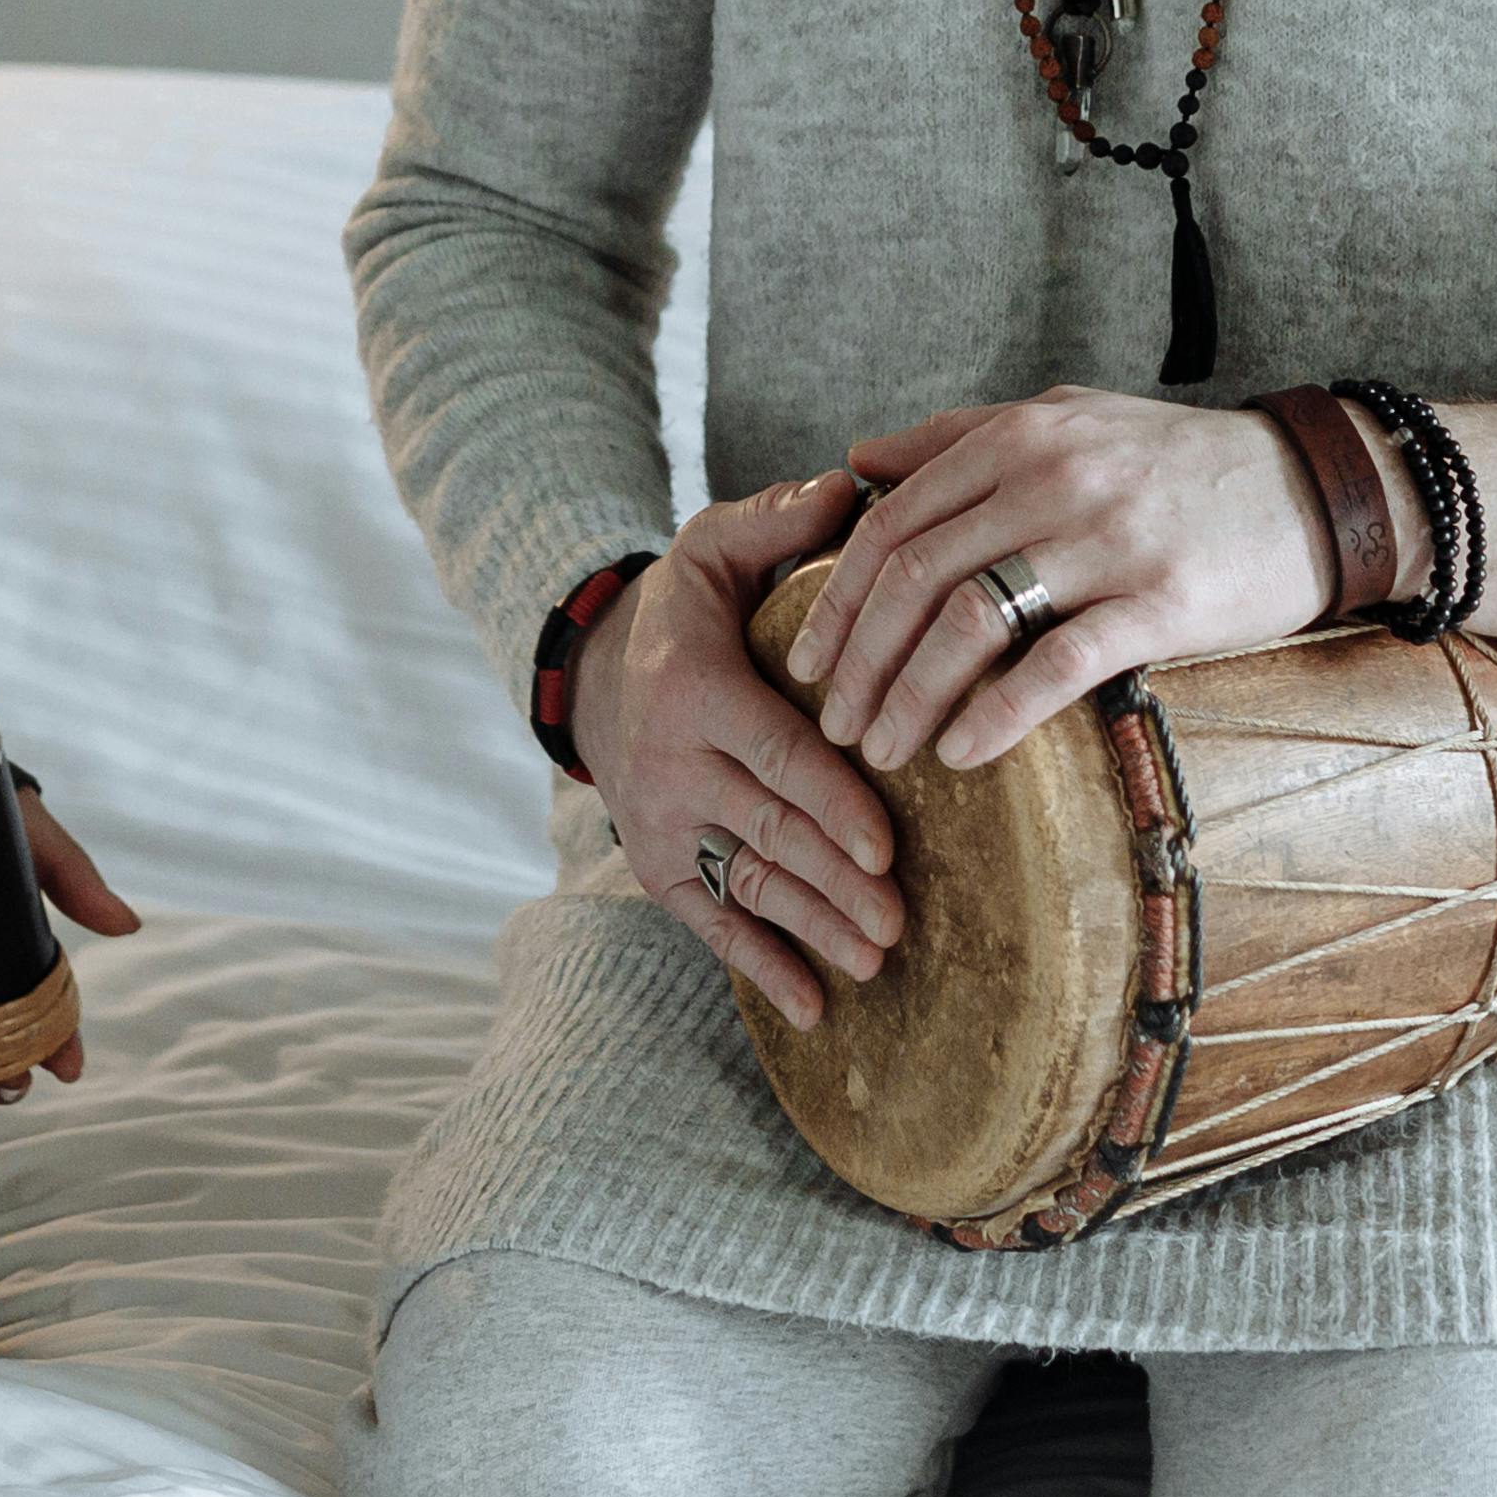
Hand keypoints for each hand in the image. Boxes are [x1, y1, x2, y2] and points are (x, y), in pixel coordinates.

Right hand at [586, 471, 905, 1026]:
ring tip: (875, 962)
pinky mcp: (656, 866)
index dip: (830, 802)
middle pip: (765, 832)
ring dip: (810, 931)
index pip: (771, 753)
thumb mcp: (714, 546)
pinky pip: (710, 922)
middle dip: (834, 882)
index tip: (887, 844)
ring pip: (744, 885)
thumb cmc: (687, 608)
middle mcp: (669, 765)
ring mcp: (659, 823)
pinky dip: (759, 968)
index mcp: (694, 690)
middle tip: (899, 921)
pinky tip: (815, 1010)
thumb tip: (854, 486)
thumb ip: (779, 520)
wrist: (597, 674)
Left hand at [792, 388, 1347, 776]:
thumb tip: (859, 460)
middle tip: (833, 723)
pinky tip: (963, 755)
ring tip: (884, 752)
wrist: (1316, 489)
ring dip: (912, 697)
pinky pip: (1057, 664)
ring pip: (969, 622)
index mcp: (1021, 436)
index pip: (892, 521)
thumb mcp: (1070, 418)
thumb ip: (961, 434)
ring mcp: (1107, 540)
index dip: (837, 596)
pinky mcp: (1162, 603)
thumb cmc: (1180, 462)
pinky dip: (997, 714)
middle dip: (860, 659)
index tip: (808, 659)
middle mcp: (1052, 479)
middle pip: (915, 576)